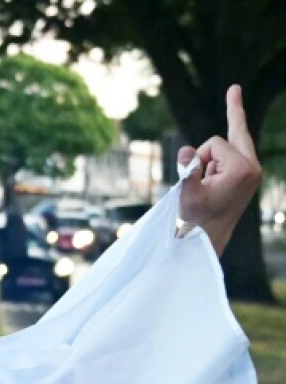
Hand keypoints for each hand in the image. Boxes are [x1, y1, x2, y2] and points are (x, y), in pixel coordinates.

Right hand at [178, 85, 261, 255]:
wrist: (208, 239)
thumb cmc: (196, 219)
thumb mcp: (187, 194)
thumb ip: (187, 169)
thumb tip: (186, 150)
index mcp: (242, 169)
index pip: (215, 143)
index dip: (199, 158)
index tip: (197, 179)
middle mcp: (253, 167)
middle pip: (238, 133)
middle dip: (234, 112)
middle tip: (234, 88)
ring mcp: (253, 171)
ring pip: (228, 147)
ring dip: (212, 161)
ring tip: (207, 186)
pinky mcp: (249, 176)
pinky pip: (234, 155)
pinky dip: (219, 159)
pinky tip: (215, 161)